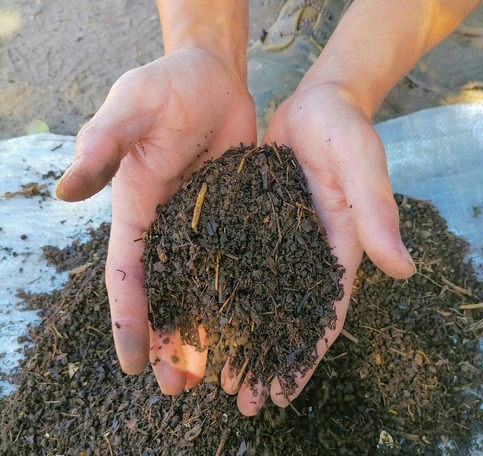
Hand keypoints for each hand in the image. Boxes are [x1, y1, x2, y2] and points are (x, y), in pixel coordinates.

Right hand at [57, 48, 255, 393]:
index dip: (130, 319)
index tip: (132, 361)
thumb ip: (105, 145)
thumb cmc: (166, 86)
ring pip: (206, 286)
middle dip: (172, 339)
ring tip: (220, 374)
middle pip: (169, 292)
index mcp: (139, 208)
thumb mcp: (132, 108)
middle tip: (180, 388)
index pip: (130, 273)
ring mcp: (207, 223)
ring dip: (209, 327)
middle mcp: (171, 224)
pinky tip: (256, 320)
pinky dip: (244, 292)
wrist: (211, 76)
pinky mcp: (238, 214)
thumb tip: (67, 191)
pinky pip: (241, 260)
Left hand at [221, 81, 415, 414]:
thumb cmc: (345, 131)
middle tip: (241, 401)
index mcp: (338, 249)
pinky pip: (231, 261)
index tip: (282, 394)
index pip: (323, 315)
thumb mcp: (362, 165)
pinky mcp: (250, 222)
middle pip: (284, 317)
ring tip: (212, 373)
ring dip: (236, 336)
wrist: (316, 104)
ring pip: (254, 296)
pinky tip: (196, 313)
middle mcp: (305, 253)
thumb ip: (376, 212)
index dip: (304, 357)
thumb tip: (403, 268)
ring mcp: (276, 240)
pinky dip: (217, 291)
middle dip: (265, 360)